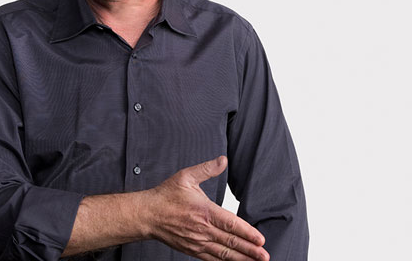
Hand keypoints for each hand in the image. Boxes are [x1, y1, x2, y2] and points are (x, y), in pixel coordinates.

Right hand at [145, 156, 269, 260]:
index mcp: (204, 211)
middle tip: (265, 255)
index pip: (230, 224)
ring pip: (223, 253)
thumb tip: (223, 160)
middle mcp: (202, 229)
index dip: (247, 233)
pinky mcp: (192, 249)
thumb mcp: (186, 176)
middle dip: (250, 250)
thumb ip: (207, 169)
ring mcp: (197, 241)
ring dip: (241, 259)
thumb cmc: (166, 195)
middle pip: (230, 242)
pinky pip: (212, 259)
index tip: (260, 239)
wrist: (147, 214)